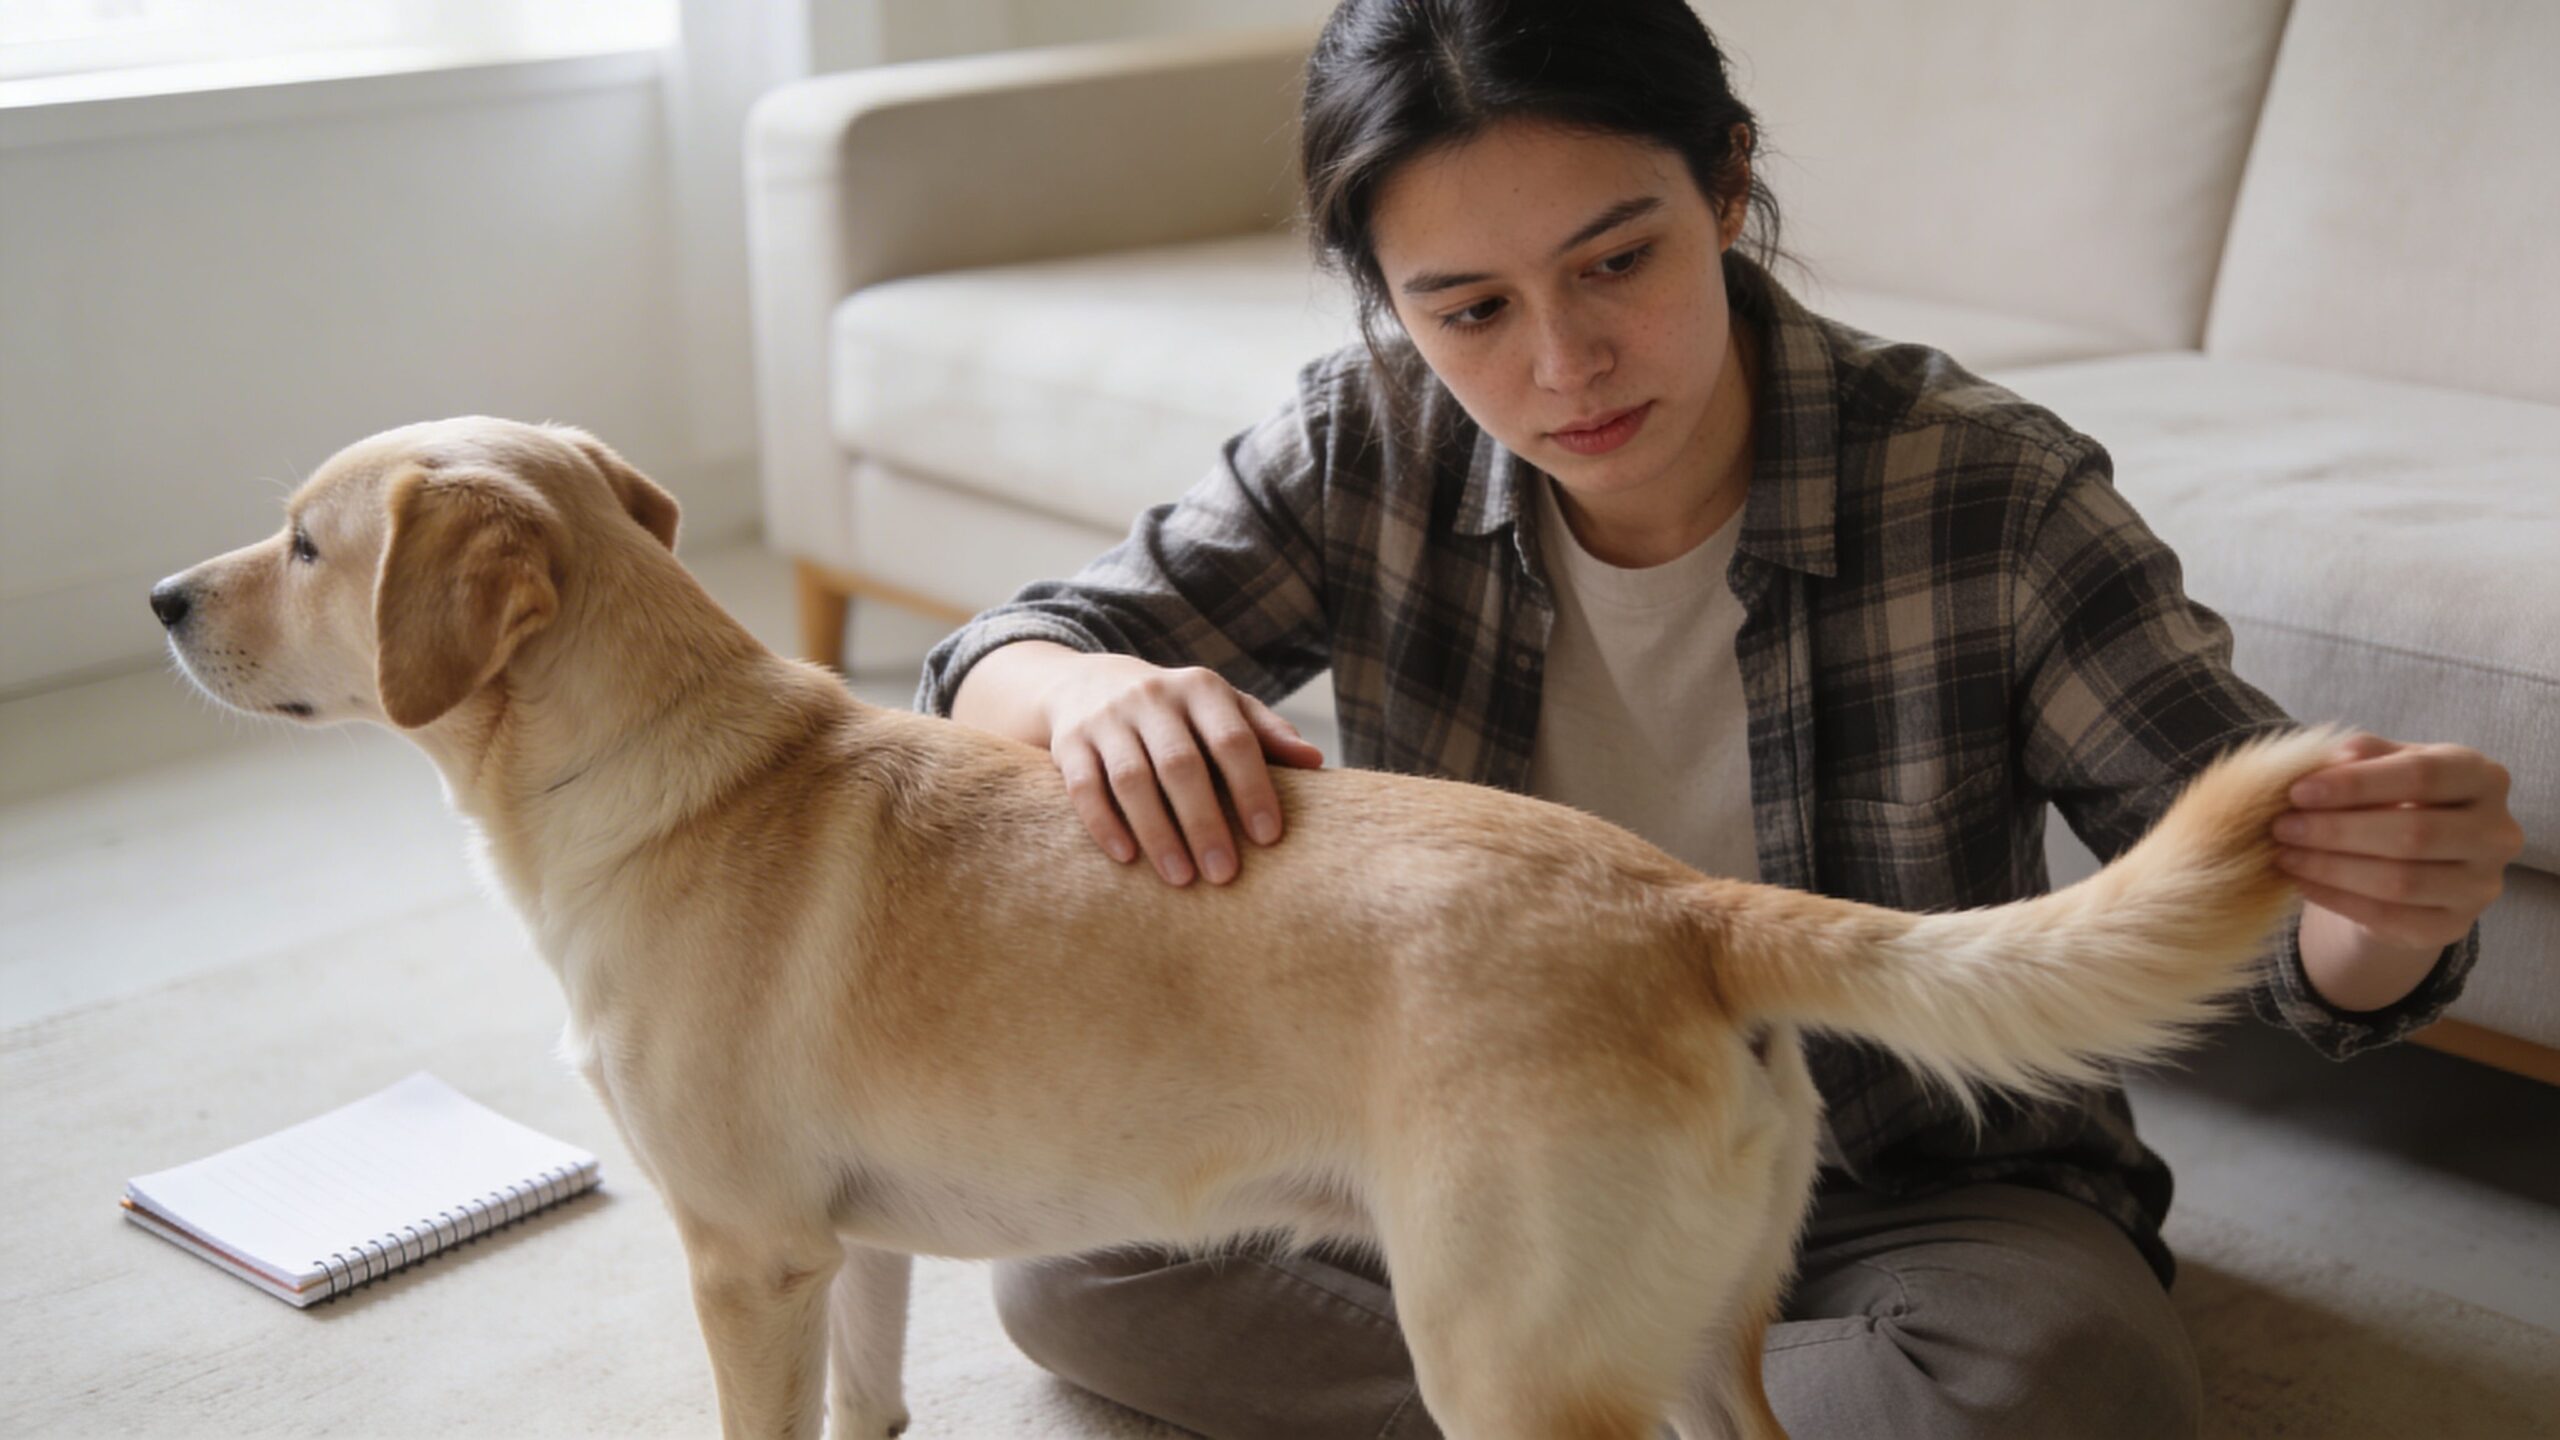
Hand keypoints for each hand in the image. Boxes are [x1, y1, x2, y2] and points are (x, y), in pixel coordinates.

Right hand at [1040, 655, 1323, 885]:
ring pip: (1131, 779)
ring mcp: (1106, 719)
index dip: (1252, 788)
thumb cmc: (1176, 712)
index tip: (1269, 838)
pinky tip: (1126, 858)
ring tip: (1181, 879)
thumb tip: (1315, 763)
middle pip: (1180, 765)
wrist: (1087, 684)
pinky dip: (1104, 824)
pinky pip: (1084, 787)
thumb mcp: (1222, 709)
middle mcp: (1152, 698)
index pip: (1233, 739)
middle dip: (1204, 823)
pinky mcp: (1069, 742)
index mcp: (1201, 689)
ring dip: (1157, 832)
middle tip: (1224, 874)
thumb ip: (1265, 734)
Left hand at [2274, 734, 2523, 1006]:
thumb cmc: (2395, 799)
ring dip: (2331, 868)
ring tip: (2284, 854)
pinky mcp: (2453, 926)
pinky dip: (2336, 898)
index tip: (2298, 791)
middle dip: (2337, 830)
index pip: (2422, 775)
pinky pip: (2389, 917)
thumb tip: (2333, 756)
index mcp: (2483, 777)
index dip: (2356, 784)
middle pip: (2413, 833)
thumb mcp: (2383, 767)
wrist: (2413, 862)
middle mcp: (2496, 832)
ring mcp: (2480, 885)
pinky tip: (2301, 882)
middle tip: (2282, 827)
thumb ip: (2363, 756)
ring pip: (2400, 881)